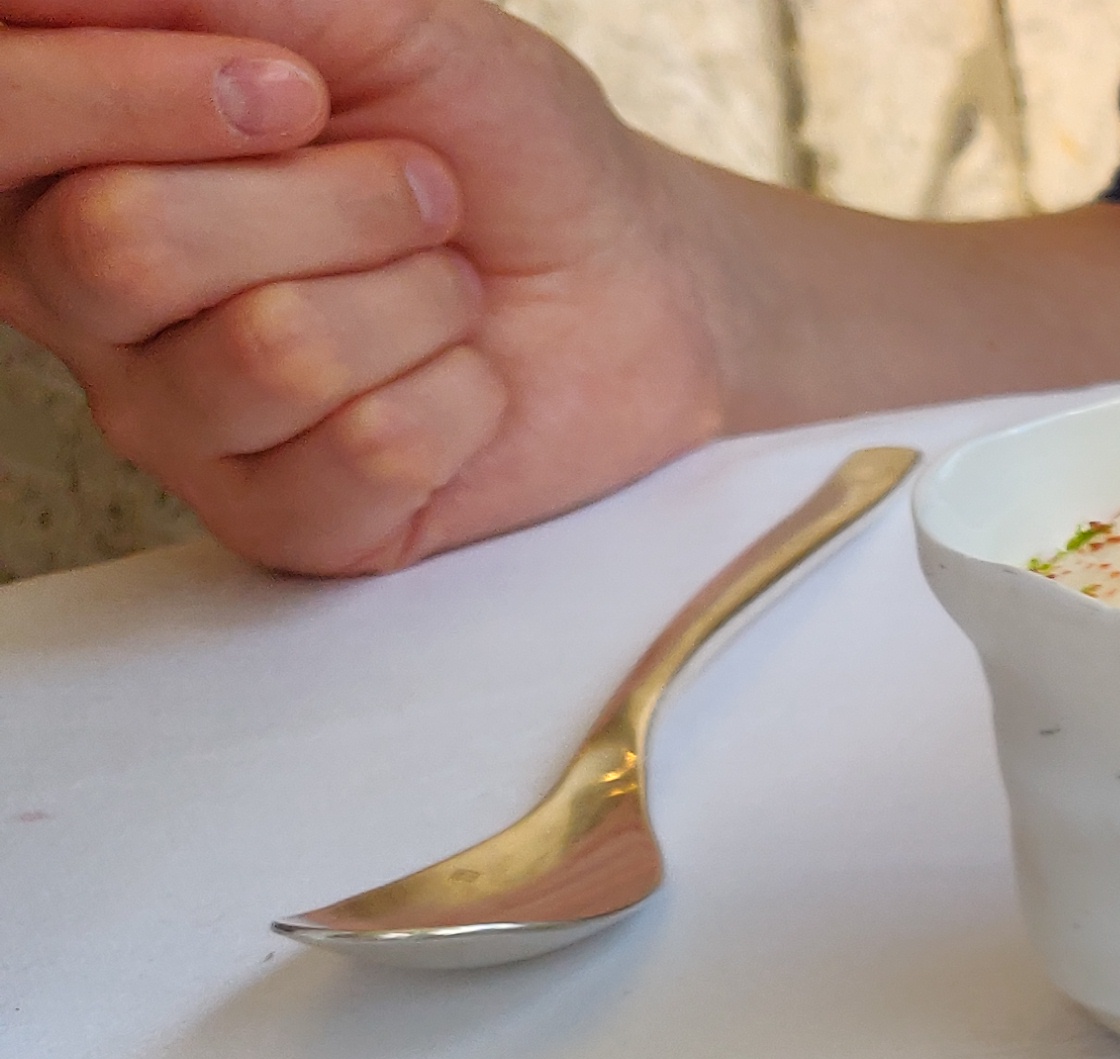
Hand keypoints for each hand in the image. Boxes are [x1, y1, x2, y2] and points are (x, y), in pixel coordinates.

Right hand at [0, 0, 725, 573]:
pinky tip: (459, 375)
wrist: (632, 271)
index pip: (2, 117)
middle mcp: (78, 293)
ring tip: (445, 280)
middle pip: (121, 245)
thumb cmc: (485, 139)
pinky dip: (460, 394)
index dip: (130, 91)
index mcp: (58, 155)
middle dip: (332, 199)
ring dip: (415, 294)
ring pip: (268, 352)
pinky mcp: (279, 523)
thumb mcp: (366, 18)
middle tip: (418, 190)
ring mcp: (170, 421)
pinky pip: (366, 451)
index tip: (294, 87)